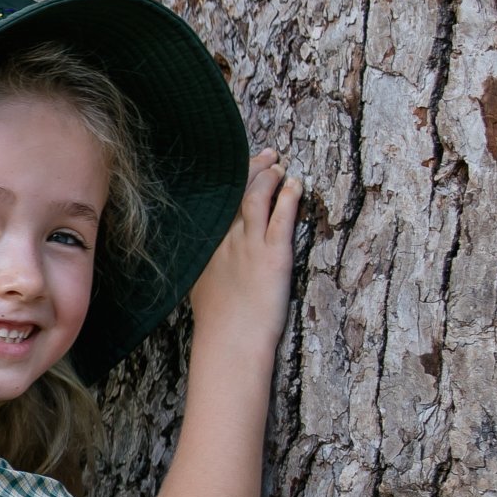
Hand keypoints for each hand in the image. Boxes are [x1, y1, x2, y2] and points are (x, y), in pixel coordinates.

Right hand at [188, 148, 300, 355]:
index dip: (227, 182)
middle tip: (266, 156)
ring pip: (256, 197)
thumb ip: (207, 268)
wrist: (230, 341)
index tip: (235, 169)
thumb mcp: (201, 289)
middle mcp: (224, 240)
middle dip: (250, 169)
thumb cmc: (218, 324)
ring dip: (269, 177)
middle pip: (234, 193)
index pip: (214, 204)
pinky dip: (288, 196)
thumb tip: (208, 263)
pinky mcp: (273, 253)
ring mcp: (248, 245)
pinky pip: (282, 216)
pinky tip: (295, 184)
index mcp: (206, 248)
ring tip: (280, 166)